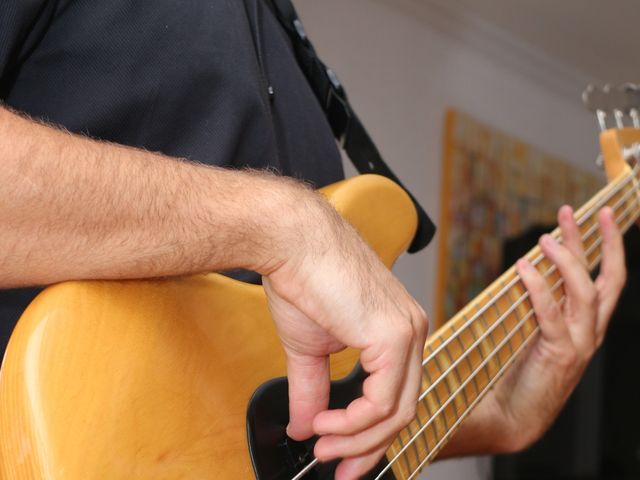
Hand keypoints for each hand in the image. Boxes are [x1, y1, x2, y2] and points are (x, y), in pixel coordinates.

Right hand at [262, 190, 427, 479]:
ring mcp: (407, 332)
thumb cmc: (302, 279)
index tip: (341, 457)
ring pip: (397, 411)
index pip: (396, 394)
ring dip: (357, 439)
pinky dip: (353, 423)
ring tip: (322, 446)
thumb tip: (304, 424)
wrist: (290, 241)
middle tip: (336, 467)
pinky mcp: (394, 334)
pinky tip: (325, 425)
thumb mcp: (310, 348)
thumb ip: (314, 389)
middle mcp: (411, 330)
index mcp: (397, 331)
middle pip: (403, 409)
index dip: (370, 434)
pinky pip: (383, 401)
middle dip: (367, 447)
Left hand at [443, 205, 625, 455]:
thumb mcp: (531, 330)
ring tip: (545, 238)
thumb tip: (526, 268)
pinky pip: (553, 314)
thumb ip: (536, 303)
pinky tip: (523, 269)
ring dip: (567, 260)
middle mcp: (589, 332)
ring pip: (586, 292)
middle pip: (606, 280)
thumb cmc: (516, 373)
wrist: (510, 416)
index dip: (603, 247)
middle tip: (580, 211)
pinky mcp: (560, 355)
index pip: (604, 280)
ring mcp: (579, 344)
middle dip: (599, 242)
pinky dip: (539, 289)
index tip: (591, 216)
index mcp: (585, 325)